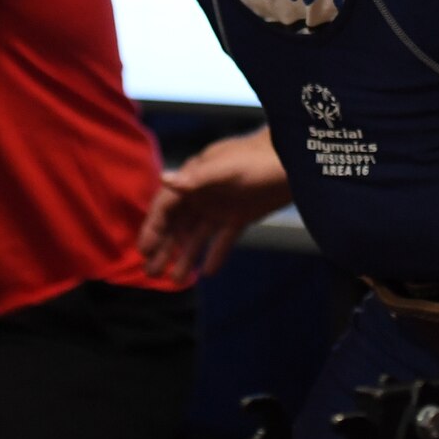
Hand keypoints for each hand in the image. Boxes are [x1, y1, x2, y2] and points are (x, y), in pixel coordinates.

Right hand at [137, 128, 292, 282]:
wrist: (294, 161)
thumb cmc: (259, 158)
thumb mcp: (226, 168)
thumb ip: (196, 178)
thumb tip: (164, 178)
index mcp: (196, 178)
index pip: (167, 205)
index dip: (154, 227)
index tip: (144, 249)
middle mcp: (205, 193)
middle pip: (179, 223)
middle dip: (164, 247)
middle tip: (151, 272)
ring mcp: (222, 205)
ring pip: (198, 235)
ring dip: (186, 256)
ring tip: (175, 280)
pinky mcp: (241, 216)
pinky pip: (224, 239)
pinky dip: (216, 255)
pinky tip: (207, 272)